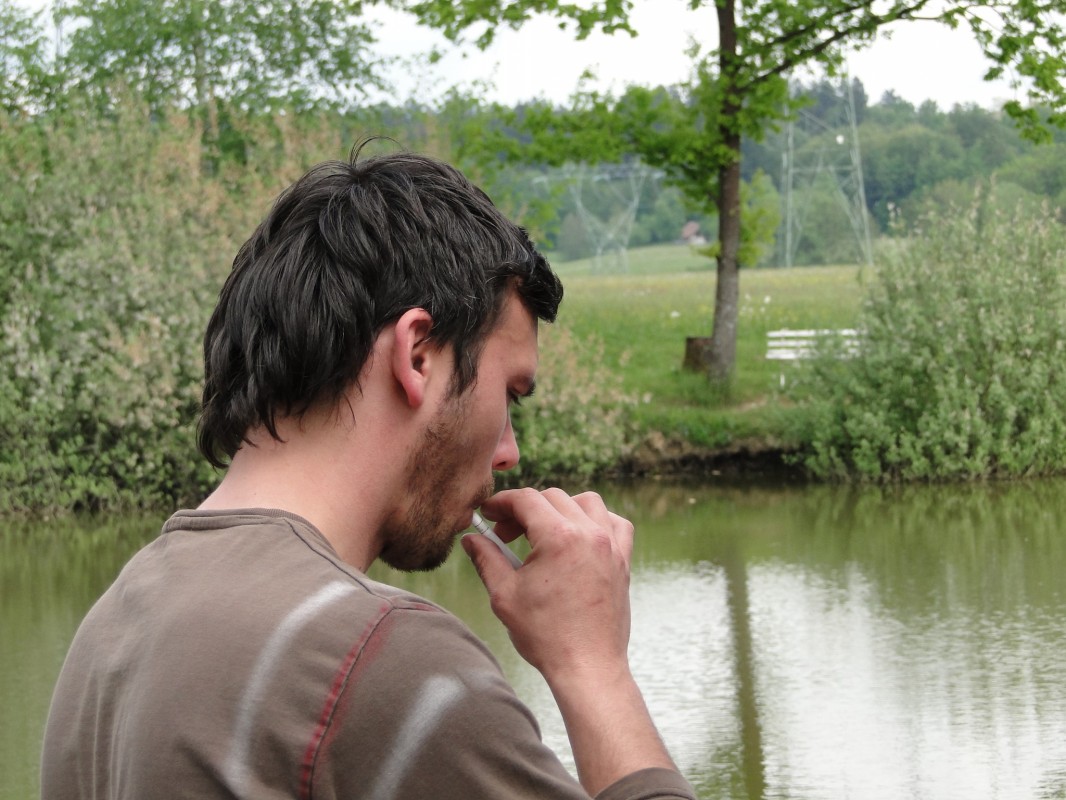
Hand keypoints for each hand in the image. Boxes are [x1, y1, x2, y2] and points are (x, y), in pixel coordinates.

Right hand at [462, 488, 680, 795]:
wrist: (588, 667)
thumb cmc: (546, 635)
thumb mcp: (505, 595)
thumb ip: (487, 558)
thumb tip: (471, 538)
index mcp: (559, 538)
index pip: (526, 499)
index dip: (502, 502)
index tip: (488, 513)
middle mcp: (589, 533)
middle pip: (552, 498)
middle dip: (525, 509)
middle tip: (505, 533)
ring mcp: (611, 545)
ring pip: (586, 502)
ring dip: (561, 508)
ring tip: (543, 532)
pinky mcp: (623, 560)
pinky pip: (615, 522)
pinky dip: (596, 520)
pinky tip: (580, 537)